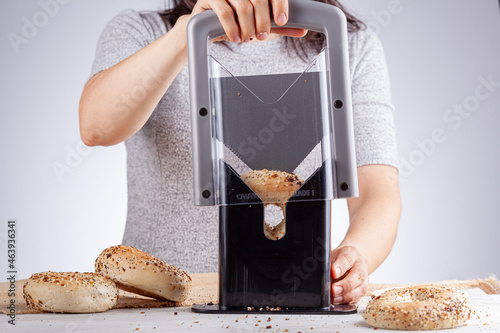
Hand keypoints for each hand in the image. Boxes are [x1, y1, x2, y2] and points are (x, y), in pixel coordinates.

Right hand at [191, 0, 306, 42]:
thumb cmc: (237, 23)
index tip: (281, 21)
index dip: (280, 5)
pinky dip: (233, 29)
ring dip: (248, 27)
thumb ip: (280, 26)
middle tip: (261, 36)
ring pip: (244, 7)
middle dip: (263, 22)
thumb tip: (302, 30)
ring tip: (247, 37)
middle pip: (259, 0)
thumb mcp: (261, 25)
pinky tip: (236, 37)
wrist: (206, 27)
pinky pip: (225, 12)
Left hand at [330, 245, 368, 303]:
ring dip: (347, 295)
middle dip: (345, 285)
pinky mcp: (362, 289)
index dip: (340, 266)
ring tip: (335, 298)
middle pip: (358, 275)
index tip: (333, 272)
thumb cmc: (338, 258)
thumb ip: (327, 264)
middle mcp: (361, 265)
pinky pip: (358, 298)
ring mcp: (364, 278)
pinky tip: (339, 301)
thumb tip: (321, 276)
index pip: (347, 258)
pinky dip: (348, 301)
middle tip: (334, 290)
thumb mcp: (331, 256)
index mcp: (351, 253)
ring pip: (361, 288)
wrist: (351, 260)